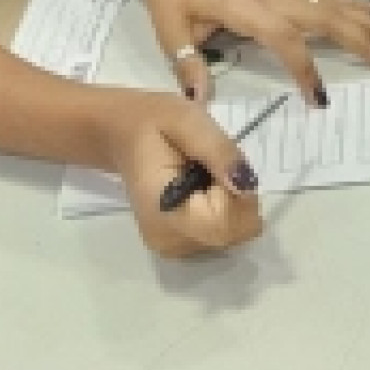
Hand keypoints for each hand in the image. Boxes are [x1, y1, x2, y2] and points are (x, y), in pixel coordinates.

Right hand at [106, 91, 263, 258]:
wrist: (123, 135)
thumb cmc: (154, 124)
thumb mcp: (188, 120)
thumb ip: (219, 152)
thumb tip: (246, 186)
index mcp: (165, 213)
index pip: (227, 225)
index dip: (240, 195)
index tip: (222, 166)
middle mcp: (169, 242)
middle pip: (234, 234)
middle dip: (236, 198)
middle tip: (211, 169)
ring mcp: (173, 249)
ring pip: (232, 235)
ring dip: (229, 204)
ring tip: (203, 177)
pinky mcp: (178, 246)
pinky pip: (220, 234)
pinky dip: (221, 211)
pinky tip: (201, 191)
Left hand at [132, 0, 369, 104]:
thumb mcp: (169, 28)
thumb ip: (187, 64)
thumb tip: (201, 102)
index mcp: (247, 8)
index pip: (286, 40)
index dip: (305, 69)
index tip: (321, 100)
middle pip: (327, 18)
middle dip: (364, 39)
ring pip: (333, 4)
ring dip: (368, 20)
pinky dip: (353, 1)